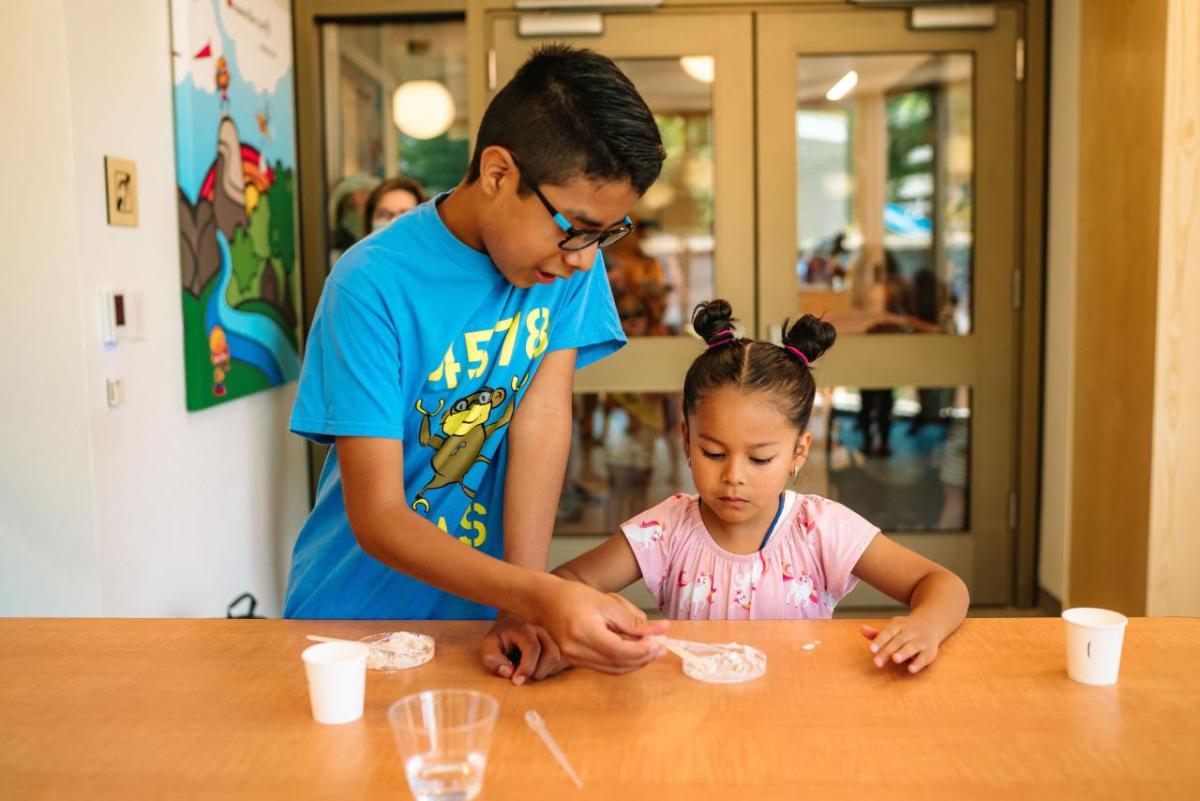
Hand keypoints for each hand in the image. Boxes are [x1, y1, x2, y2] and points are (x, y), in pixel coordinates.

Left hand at [480, 614, 568, 684]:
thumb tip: (508, 672)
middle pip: (552, 655)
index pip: (532, 648)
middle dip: (538, 673)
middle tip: (524, 677)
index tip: (517, 682)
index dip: (526, 668)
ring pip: (560, 659)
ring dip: (547, 672)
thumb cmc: (500, 639)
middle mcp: (542, 631)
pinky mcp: (560, 644)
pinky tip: (539, 670)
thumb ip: (493, 659)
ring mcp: (553, 637)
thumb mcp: (488, 647)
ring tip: (531, 673)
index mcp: (524, 628)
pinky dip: (553, 670)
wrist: (511, 625)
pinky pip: (564, 661)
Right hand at [533, 579, 668, 673]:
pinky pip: (606, 668)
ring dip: (636, 662)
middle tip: (662, 646)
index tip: (660, 641)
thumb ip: (632, 620)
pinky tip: (635, 652)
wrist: (545, 602)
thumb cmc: (574, 596)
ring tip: (653, 649)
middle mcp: (577, 650)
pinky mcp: (577, 662)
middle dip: (644, 657)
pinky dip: (623, 662)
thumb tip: (660, 630)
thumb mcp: (607, 602)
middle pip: (618, 664)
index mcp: (584, 632)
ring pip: (614, 669)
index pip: (619, 650)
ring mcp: (575, 659)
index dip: (643, 650)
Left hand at [861, 616, 940, 673]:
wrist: (931, 623)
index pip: (888, 632)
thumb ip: (877, 633)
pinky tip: (911, 669)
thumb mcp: (892, 628)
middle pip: (898, 641)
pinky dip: (918, 663)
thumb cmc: (906, 630)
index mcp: (899, 625)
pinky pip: (924, 657)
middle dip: (887, 651)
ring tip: (895, 659)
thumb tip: (861, 629)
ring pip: (912, 647)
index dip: (879, 640)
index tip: (871, 650)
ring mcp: (921, 641)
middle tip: (877, 663)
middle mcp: (910, 632)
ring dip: (903, 653)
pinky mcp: (930, 651)